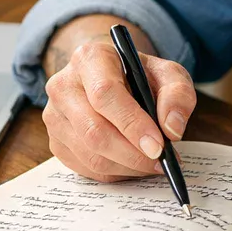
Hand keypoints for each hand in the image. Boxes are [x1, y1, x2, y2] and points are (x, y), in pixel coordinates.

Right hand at [41, 38, 195, 181]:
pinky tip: (133, 163)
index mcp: (89, 58)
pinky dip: (115, 172)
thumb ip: (177, 94)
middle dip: (133, 154)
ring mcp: (54, 116)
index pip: (105, 94)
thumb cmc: (139, 75)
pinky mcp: (55, 141)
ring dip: (127, 166)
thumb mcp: (167, 73)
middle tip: (161, 162)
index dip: (132, 124)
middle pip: (94, 130)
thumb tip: (172, 129)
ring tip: (152, 163)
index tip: (158, 146)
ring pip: (90, 154)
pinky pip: (86, 168)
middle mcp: (63, 85)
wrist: (111, 78)